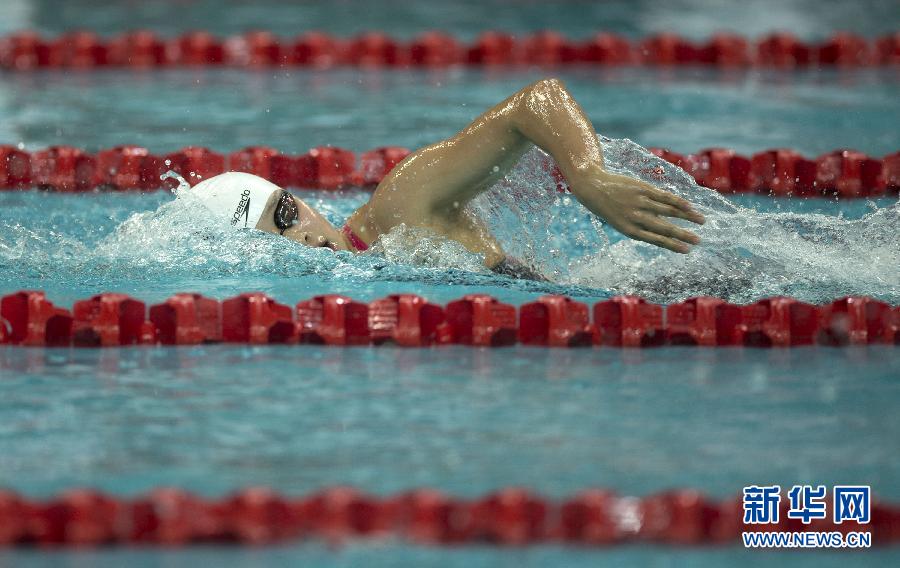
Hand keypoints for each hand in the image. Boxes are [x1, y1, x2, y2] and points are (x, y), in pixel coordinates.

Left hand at [570, 166, 704, 252]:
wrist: (593, 188)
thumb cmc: (609, 208)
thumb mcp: (621, 222)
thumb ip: (641, 226)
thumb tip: (665, 229)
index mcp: (630, 230)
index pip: (656, 240)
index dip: (673, 245)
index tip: (687, 250)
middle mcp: (636, 218)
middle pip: (665, 228)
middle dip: (683, 235)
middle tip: (698, 241)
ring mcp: (640, 203)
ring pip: (668, 211)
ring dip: (687, 216)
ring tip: (701, 221)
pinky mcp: (642, 189)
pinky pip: (663, 196)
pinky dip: (677, 201)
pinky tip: (689, 206)